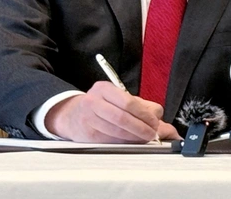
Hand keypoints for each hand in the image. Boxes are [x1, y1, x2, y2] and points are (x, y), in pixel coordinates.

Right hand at [44, 81, 167, 142]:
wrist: (71, 114)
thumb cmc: (101, 105)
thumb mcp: (119, 98)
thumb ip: (142, 105)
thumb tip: (159, 117)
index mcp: (104, 88)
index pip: (129, 102)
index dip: (144, 114)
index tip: (155, 122)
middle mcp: (93, 101)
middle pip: (122, 117)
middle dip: (141, 127)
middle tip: (152, 133)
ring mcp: (87, 119)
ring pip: (116, 131)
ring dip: (134, 137)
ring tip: (144, 138)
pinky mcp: (86, 135)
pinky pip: (109, 140)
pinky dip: (124, 143)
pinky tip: (131, 142)